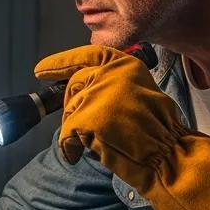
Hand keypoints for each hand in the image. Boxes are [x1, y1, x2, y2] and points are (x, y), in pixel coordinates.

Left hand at [34, 44, 209, 209]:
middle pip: (73, 87)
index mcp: (125, 65)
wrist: (168, 154)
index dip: (61, 62)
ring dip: (75, 131)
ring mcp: (98, 95)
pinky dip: (70, 148)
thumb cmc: (158, 131)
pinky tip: (80, 154)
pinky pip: (66, 134)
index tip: (41, 69)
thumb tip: (82, 89)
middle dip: (72, 109)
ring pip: (69, 112)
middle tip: (84, 128)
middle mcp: (110, 74)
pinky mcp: (89, 118)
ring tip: (99, 141)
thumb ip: (113, 84)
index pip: (87, 55)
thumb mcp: (139, 92)